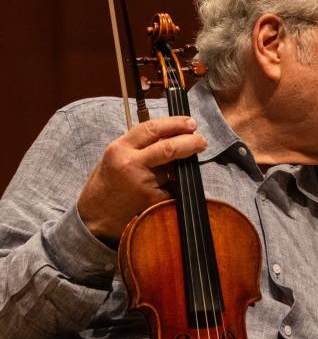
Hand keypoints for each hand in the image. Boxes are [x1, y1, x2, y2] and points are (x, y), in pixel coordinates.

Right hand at [77, 116, 206, 245]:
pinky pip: (171, 187)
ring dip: (179, 168)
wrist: (95, 215)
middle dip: (190, 142)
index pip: (152, 128)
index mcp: (120, 149)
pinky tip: (161, 190)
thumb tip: (173, 134)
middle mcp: (131, 164)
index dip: (175, 123)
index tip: (190, 123)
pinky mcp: (152, 200)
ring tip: (165, 174)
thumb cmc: (108, 183)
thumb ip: (140, 145)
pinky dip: (173, 186)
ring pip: (173, 169)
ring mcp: (143, 183)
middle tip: (202, 141)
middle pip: (168, 148)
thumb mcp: (117, 156)